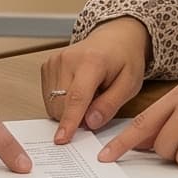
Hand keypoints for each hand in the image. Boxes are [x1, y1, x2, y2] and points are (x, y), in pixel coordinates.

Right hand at [40, 19, 150, 144]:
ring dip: (69, 109)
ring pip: (53, 103)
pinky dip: (63, 101)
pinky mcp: (47, 65)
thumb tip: (90, 123)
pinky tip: (77, 90)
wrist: (114, 38)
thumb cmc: (124, 60)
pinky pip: (49, 97)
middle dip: (77, 116)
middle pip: (62, 104)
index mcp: (92, 61)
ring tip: (89, 93)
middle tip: (97, 104)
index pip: (77, 96)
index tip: (62, 138)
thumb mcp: (129, 84)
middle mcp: (68, 58)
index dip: (69, 121)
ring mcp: (55, 61)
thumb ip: (110, 105)